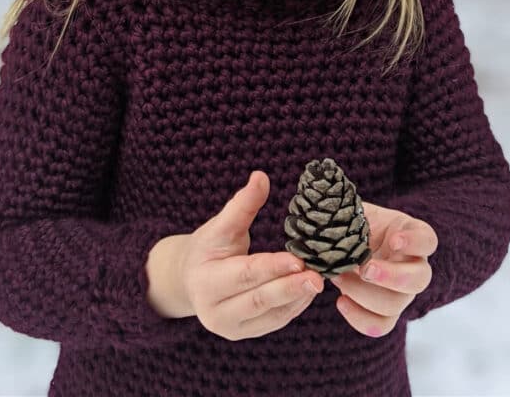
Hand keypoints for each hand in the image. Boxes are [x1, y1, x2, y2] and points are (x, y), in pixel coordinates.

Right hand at [179, 170, 323, 340]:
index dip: (272, 267)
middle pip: (258, 300)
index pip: (244, 274)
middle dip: (290, 288)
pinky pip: (273, 323)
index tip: (298, 259)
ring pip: (269, 316)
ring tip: (318, 281)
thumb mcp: (221, 225)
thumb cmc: (209, 247)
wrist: (190, 279)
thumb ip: (242, 204)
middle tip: (318, 277)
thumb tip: (261, 176)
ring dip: (296, 298)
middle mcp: (214, 312)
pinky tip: (308, 292)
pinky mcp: (244, 333)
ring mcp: (230, 329)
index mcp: (206, 282)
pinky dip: (292, 307)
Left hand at [329, 201, 437, 337]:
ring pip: (397, 304)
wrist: (341, 242)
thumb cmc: (352, 222)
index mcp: (411, 236)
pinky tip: (340, 301)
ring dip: (366, 294)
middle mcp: (413, 266)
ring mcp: (402, 292)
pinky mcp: (386, 311)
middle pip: (419, 279)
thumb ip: (346, 214)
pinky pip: (382, 324)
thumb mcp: (352, 212)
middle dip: (391, 276)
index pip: (427, 240)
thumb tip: (326, 218)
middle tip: (364, 268)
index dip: (415, 242)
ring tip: (339, 277)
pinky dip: (360, 318)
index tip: (393, 240)